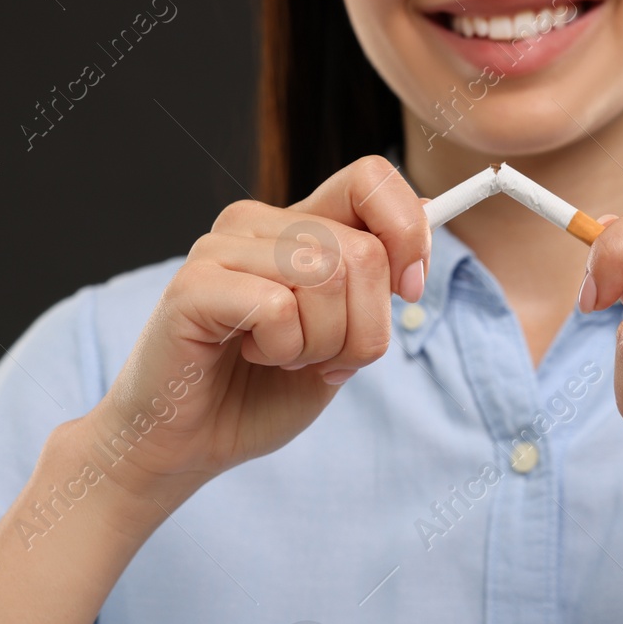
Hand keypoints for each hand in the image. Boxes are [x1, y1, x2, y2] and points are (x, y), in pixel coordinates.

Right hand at [83, 155, 428, 510]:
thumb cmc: (259, 392)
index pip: (371, 179)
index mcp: (297, 226)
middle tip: (319, 358)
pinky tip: (250, 356)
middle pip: (363, 250)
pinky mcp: (194, 286)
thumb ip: (376, 281)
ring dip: (321, 343)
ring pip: (327, 274)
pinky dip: (282, 351)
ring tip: (280, 357)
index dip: (409, 233)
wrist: (188, 445)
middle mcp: (257, 223)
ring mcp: (221, 248)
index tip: (407, 290)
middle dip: (363, 329)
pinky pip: (280, 307)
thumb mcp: (343, 339)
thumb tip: (434, 209)